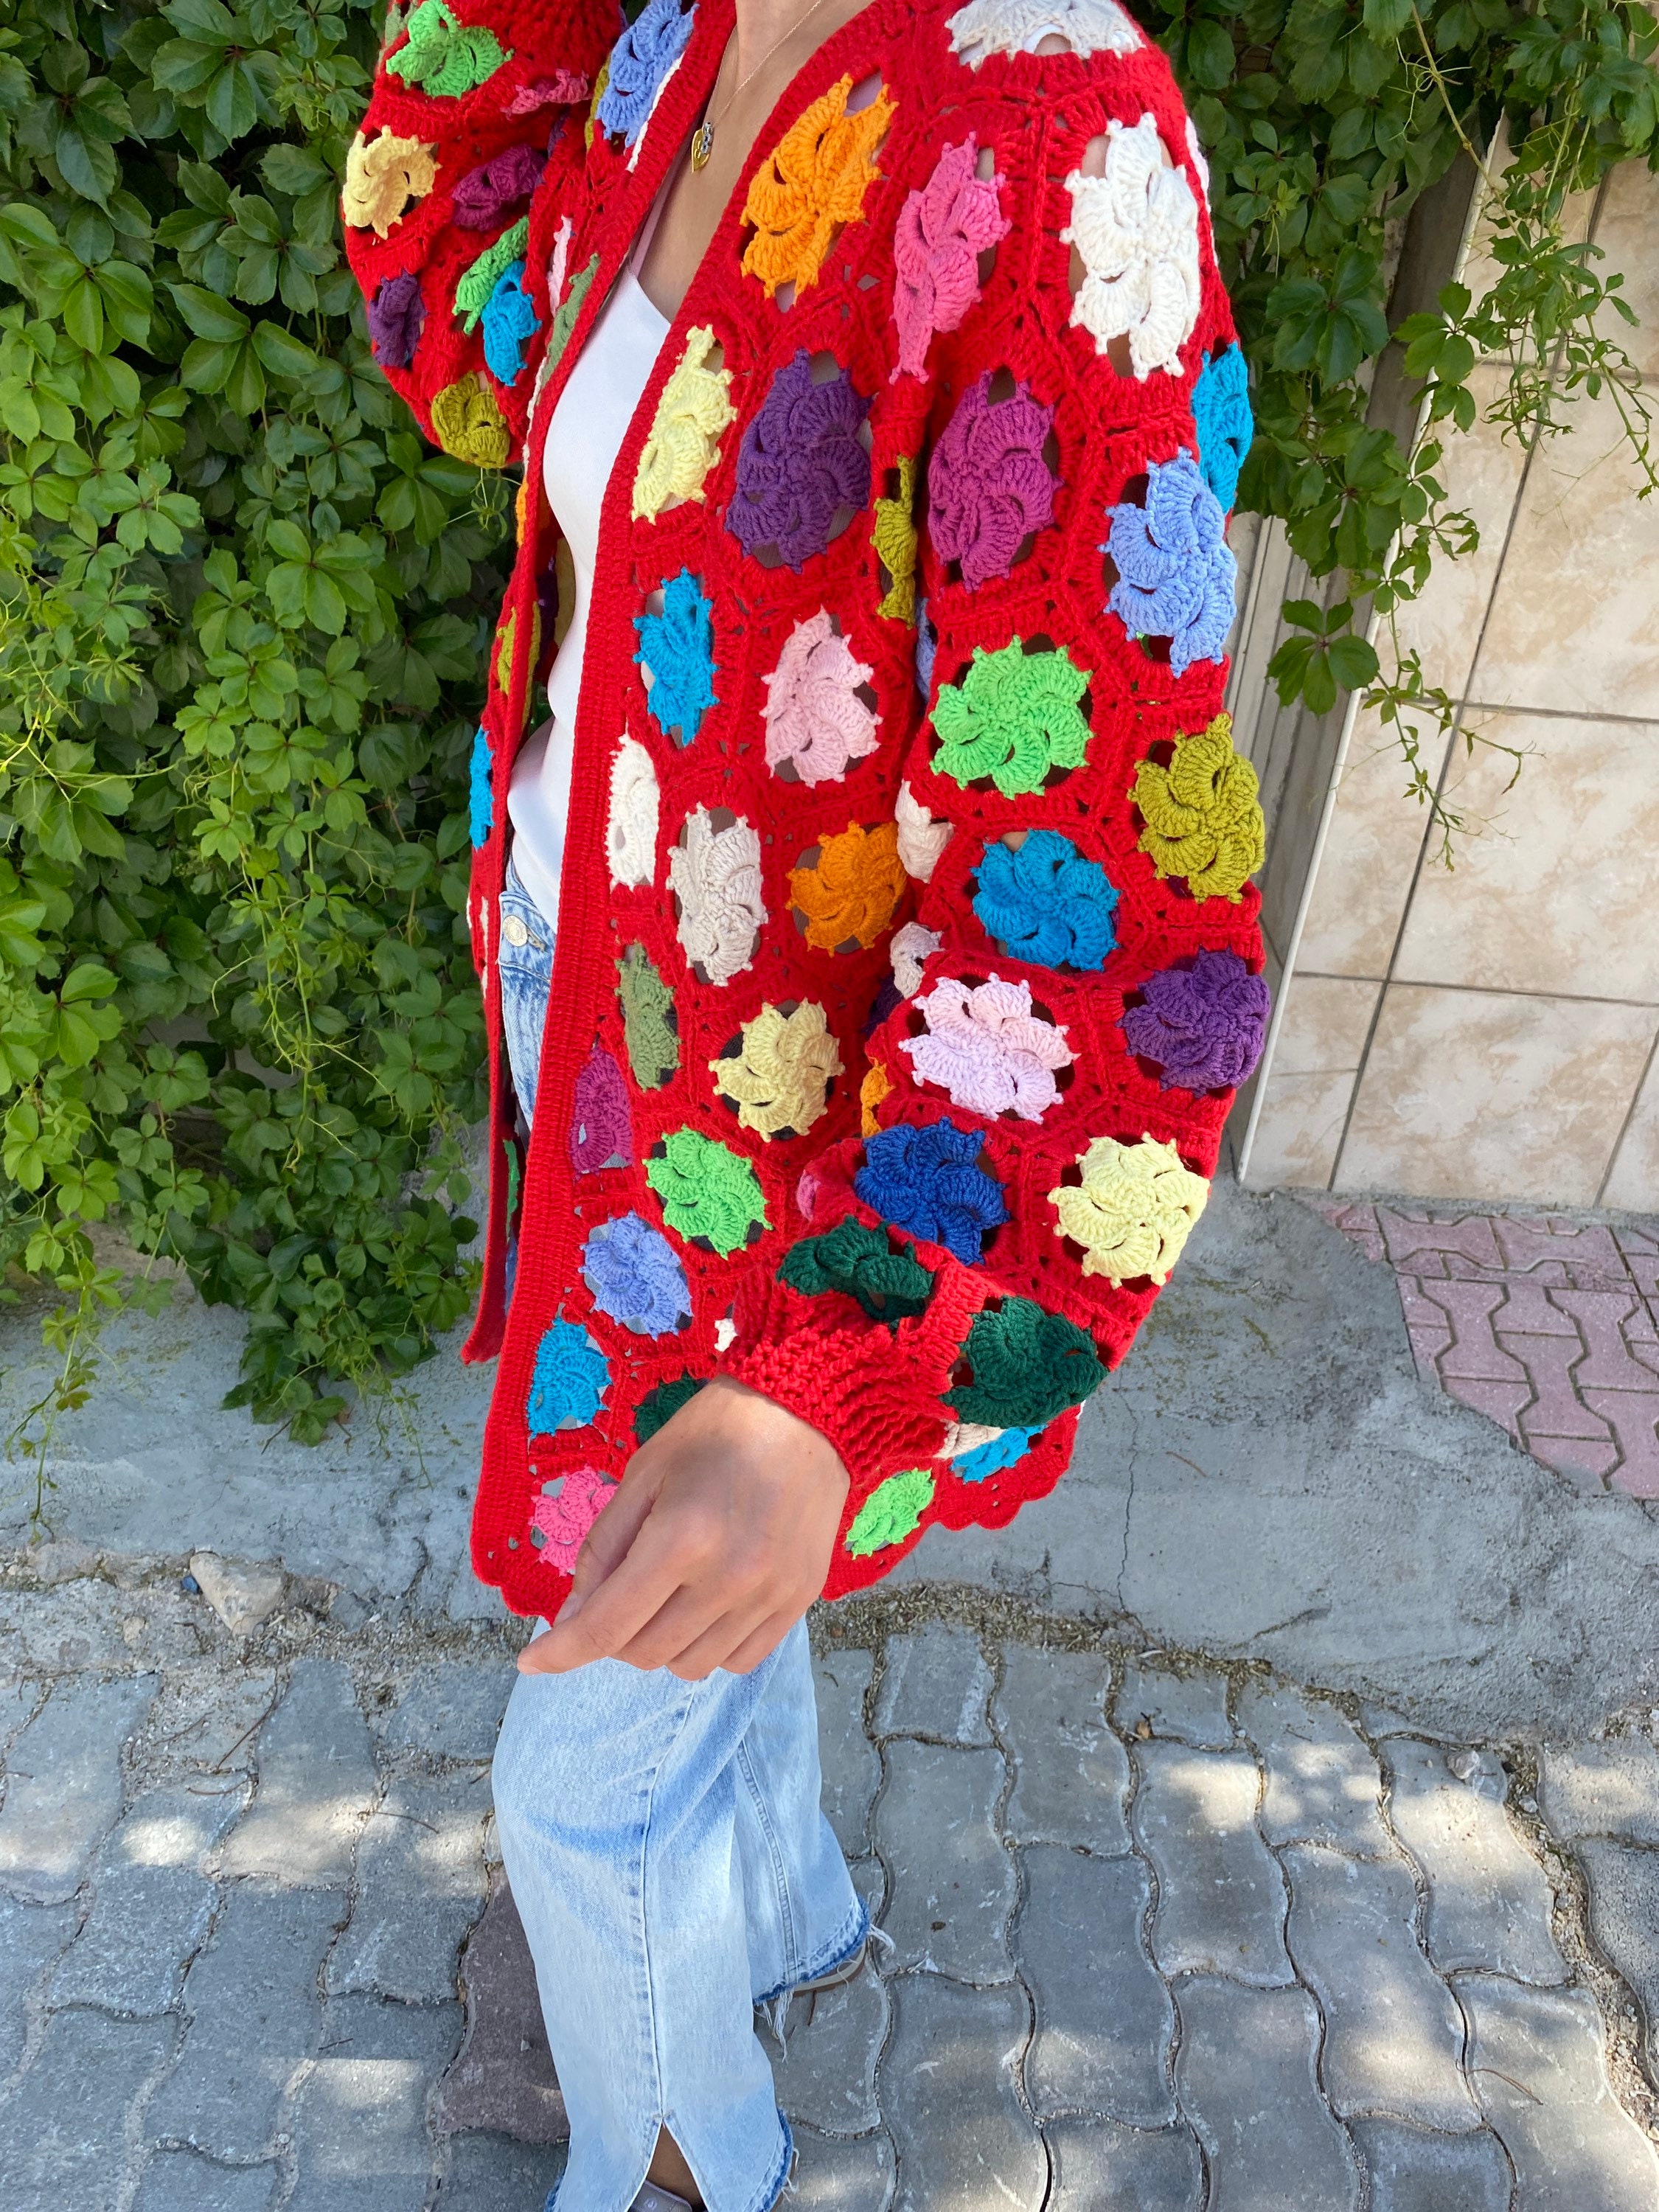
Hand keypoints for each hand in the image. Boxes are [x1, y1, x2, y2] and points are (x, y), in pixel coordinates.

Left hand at [516, 1376, 849, 1680]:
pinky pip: (739, 1659)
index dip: (561, 1652)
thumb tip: (573, 1618)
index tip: (532, 1662)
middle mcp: (729, 1577)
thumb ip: (603, 1549)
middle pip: (645, 1653)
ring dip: (661, 1643)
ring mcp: (770, 1595)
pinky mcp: (800, 1600)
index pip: (607, 1625)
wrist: (807, 1412)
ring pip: (691, 1665)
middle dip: (613, 1636)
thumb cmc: (715, 1432)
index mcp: (681, 1537)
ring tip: (666, 1595)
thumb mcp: (642, 1475)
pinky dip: (709, 1646)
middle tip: (615, 1595)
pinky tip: (706, 1605)